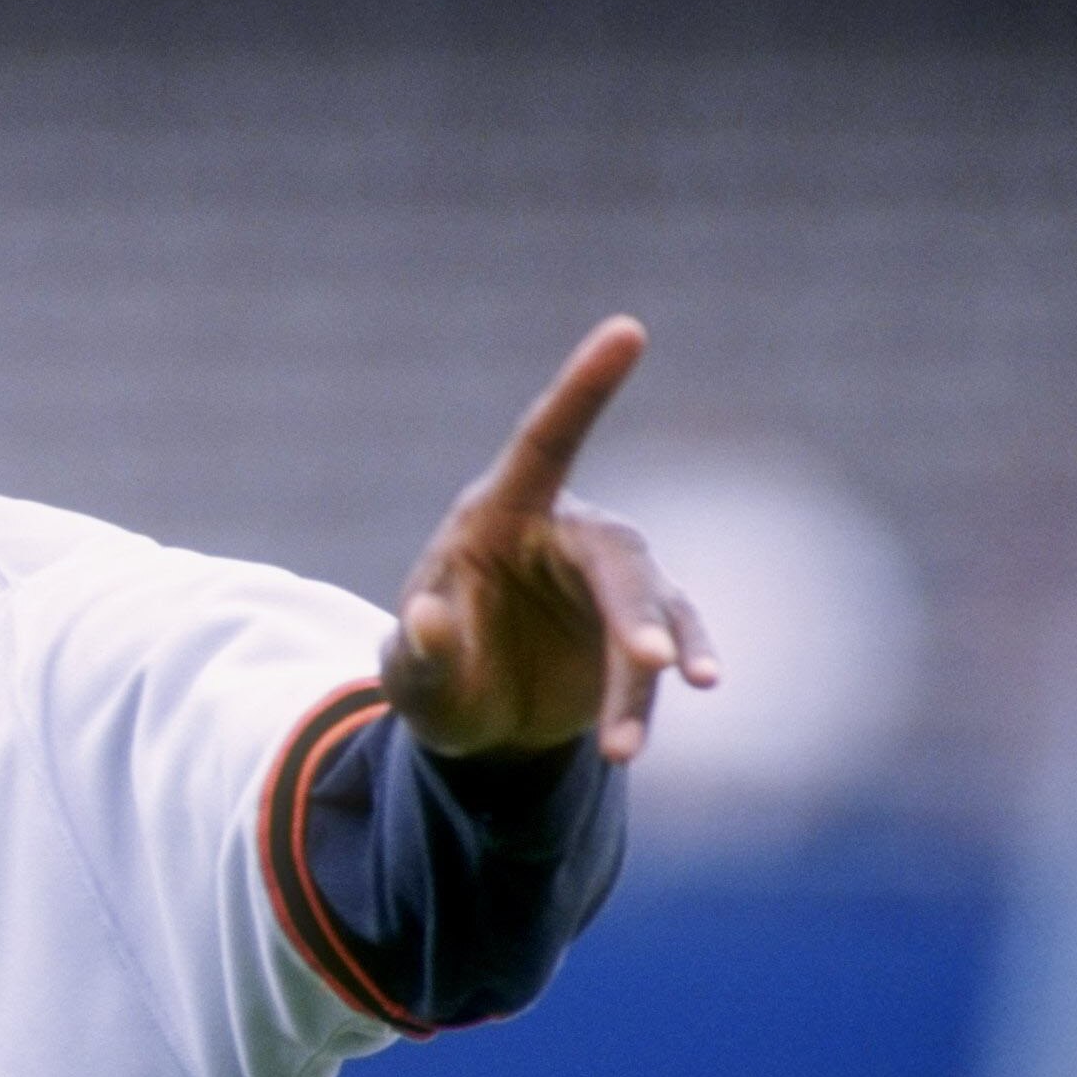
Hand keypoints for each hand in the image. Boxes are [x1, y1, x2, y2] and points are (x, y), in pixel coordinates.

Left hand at [381, 315, 718, 763]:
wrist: (475, 722)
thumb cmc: (433, 675)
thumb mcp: (411, 673)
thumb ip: (419, 648)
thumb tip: (426, 619)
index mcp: (498, 515)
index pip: (544, 442)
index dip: (584, 388)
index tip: (628, 330)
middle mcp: (564, 537)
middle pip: (617, 555)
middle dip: (635, 611)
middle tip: (648, 662)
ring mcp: (609, 584)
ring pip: (650, 612)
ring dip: (644, 676)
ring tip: (621, 747)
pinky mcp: (640, 629)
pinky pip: (665, 651)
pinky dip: (661, 689)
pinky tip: (661, 718)